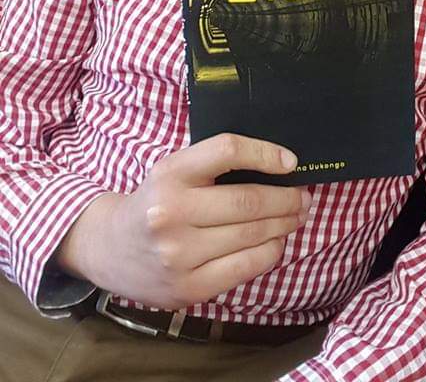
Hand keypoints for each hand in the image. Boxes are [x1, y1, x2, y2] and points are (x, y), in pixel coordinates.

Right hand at [56, 134, 309, 308]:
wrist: (109, 249)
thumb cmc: (155, 202)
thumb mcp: (173, 170)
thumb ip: (214, 165)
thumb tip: (279, 165)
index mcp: (170, 173)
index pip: (227, 150)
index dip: (265, 153)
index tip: (291, 162)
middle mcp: (172, 212)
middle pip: (249, 200)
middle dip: (287, 199)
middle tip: (304, 197)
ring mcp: (179, 254)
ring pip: (252, 235)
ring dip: (284, 224)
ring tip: (297, 217)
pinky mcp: (188, 287)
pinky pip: (246, 266)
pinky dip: (271, 252)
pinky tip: (276, 242)